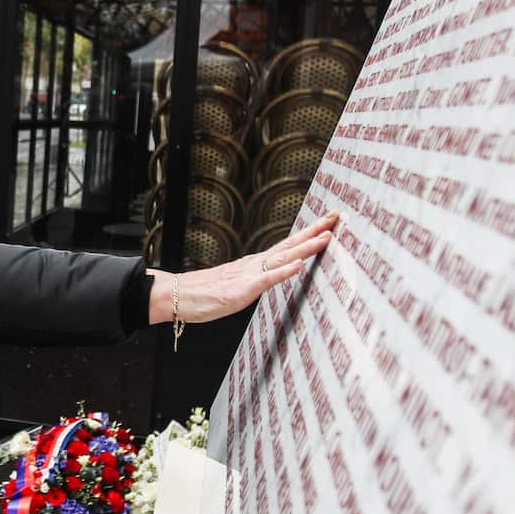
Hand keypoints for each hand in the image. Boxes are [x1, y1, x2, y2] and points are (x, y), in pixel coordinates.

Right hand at [148, 211, 337, 324]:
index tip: (329, 222)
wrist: (177, 295)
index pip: (288, 245)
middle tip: (337, 217)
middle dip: (315, 231)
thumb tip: (273, 275)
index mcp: (256, 264)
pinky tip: (298, 264)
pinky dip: (283, 271)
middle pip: (290, 244)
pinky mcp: (241, 290)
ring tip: (326, 236)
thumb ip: (256, 279)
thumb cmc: (204, 293)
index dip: (310, 233)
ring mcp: (248, 275)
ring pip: (282, 258)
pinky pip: (265, 279)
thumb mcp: (238, 285)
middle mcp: (255, 264)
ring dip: (305, 246)